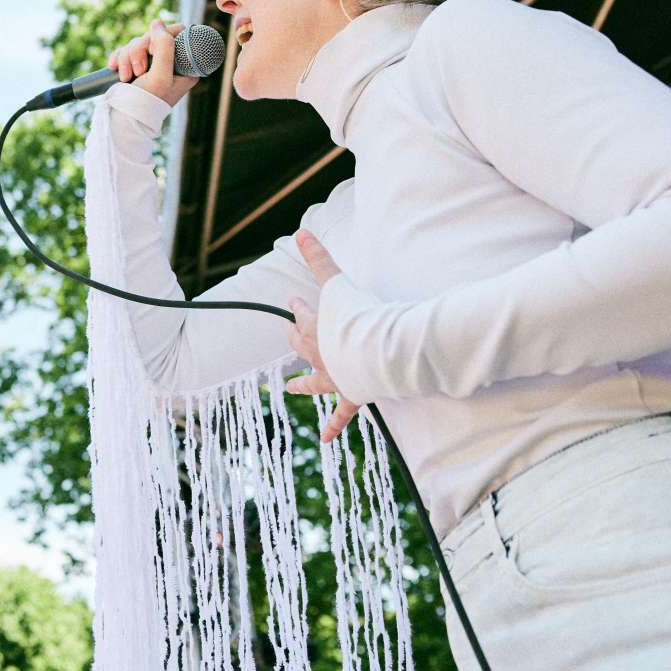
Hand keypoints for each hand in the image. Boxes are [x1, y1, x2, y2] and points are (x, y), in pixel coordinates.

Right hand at [105, 16, 198, 107]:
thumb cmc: (146, 102)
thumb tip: (158, 23)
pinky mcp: (134, 65)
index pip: (179, 34)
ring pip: (138, 42)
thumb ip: (164, 47)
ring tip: (126, 76)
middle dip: (140, 51)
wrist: (123, 119)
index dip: (164, 37)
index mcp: (184, 65)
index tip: (154, 51)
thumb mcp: (160, 75)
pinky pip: (125, 49)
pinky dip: (119, 58)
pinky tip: (115, 69)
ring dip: (128, 57)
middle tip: (138, 70)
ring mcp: (151, 63)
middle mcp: (169, 63)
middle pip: (155, 36)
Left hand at [286, 229, 362, 442]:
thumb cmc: (359, 317)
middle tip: (291, 333)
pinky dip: (333, 426)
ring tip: (292, 387)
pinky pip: (341, 414)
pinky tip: (324, 439)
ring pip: (314, 380)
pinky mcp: (352, 395)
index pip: (303, 316)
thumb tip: (300, 231)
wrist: (378, 352)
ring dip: (303, 383)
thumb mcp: (336, 282)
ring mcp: (336, 377)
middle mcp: (321, 355)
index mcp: (316, 329)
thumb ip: (319, 258)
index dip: (299, 309)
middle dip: (297, 338)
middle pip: (303, 346)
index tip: (293, 303)